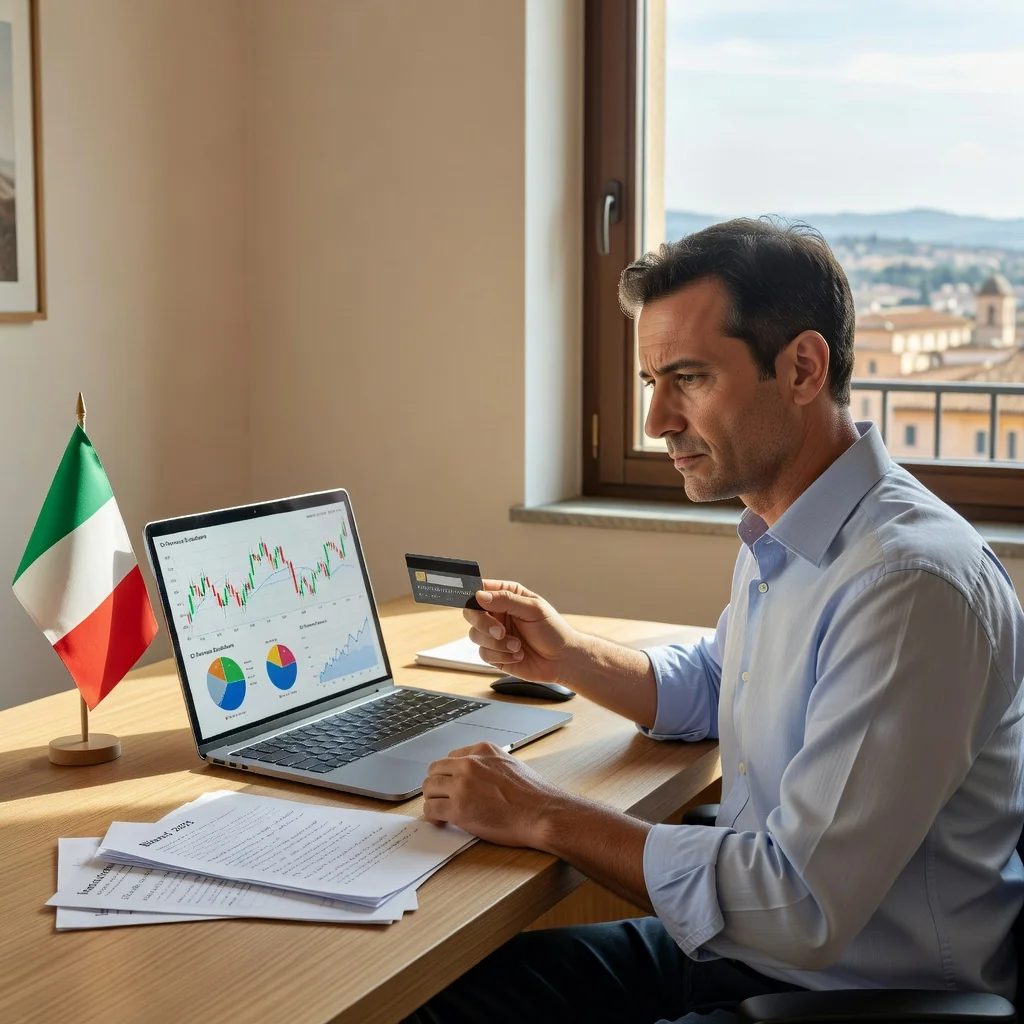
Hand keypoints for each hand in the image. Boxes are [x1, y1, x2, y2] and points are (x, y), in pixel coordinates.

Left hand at [422, 742, 571, 847]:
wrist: (543, 813)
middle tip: (441, 797)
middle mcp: (469, 764)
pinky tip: (440, 821)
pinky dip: (432, 816)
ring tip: (439, 810)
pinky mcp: (459, 808)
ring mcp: (462, 785)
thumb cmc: (534, 794)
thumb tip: (478, 778)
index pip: (451, 757)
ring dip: (432, 799)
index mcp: (482, 750)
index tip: (450, 784)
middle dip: (436, 784)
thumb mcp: (510, 764)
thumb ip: (489, 766)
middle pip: (435, 769)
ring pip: (429, 787)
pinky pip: (431, 809)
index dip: (449, 774)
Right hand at [464, 579, 580, 684]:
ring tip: (518, 646)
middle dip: (483, 624)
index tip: (479, 604)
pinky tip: (518, 655)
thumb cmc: (553, 631)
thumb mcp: (533, 609)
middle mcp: (497, 613)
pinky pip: (484, 654)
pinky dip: (502, 656)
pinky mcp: (495, 654)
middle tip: (501, 632)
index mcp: (507, 596)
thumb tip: (480, 596)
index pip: (480, 590)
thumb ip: (507, 600)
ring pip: (475, 635)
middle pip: (471, 613)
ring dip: (497, 643)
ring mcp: (494, 634)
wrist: (562, 660)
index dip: (474, 596)